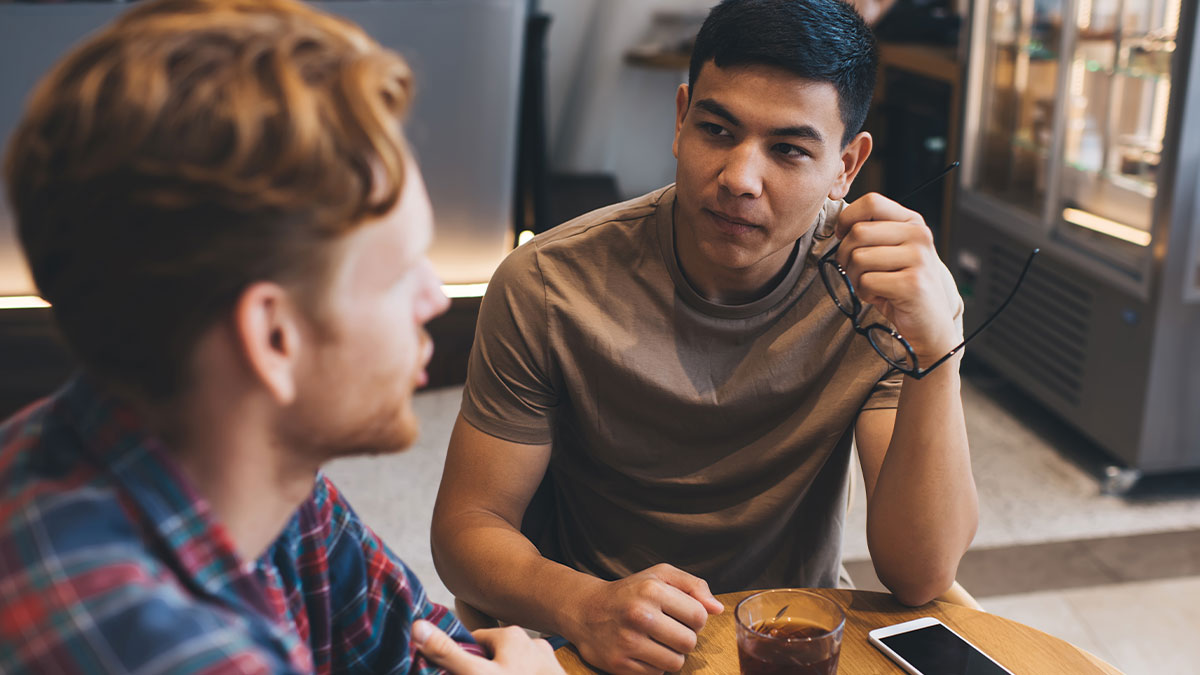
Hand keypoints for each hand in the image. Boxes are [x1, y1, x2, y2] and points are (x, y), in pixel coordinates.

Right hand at [413, 621, 563, 673]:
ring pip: (512, 669)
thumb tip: (417, 627)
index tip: (459, 672)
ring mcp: (547, 663)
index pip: (475, 642)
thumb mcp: (477, 674)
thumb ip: (448, 653)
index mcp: (511, 634)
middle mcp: (532, 642)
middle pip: (494, 656)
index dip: (464, 661)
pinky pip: (529, 674)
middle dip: (484, 670)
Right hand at [564, 563, 723, 673]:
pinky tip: (642, 650)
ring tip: (657, 641)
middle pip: (689, 642)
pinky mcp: (619, 664)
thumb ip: (693, 586)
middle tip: (669, 630)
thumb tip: (717, 609)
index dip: (695, 618)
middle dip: (684, 638)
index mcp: (652, 589)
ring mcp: (627, 641)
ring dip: (671, 654)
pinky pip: (656, 674)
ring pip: (676, 662)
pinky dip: (653, 665)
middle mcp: (639, 615)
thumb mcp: (660, 575)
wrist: (585, 610)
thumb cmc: (629, 592)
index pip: (699, 616)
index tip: (681, 615)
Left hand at [835, 193, 963, 364]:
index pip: (871, 201)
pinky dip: (865, 293)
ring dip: (855, 277)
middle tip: (856, 271)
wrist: (930, 323)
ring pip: (858, 258)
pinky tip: (881, 297)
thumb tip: (839, 226)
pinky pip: (866, 282)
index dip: (847, 218)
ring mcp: (918, 258)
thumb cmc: (902, 286)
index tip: (842, 236)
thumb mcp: (892, 251)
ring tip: (873, 285)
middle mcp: (919, 235)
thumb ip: (873, 233)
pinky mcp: (912, 284)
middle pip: (858, 232)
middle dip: (846, 255)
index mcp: (913, 222)